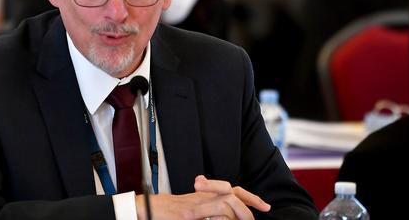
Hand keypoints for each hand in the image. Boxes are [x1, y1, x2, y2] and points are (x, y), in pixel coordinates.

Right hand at [135, 176, 269, 219]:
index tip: (263, 206)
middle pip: (233, 194)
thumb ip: (205, 208)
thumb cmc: (165, 212)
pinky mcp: (187, 215)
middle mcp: (201, 197)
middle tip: (260, 214)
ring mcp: (195, 206)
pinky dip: (223, 219)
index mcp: (204, 195)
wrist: (145, 209)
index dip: (250, 197)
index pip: (232, 190)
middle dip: (250, 205)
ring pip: (226, 202)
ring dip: (239, 213)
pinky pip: (212, 214)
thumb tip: (224, 215)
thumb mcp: (189, 207)